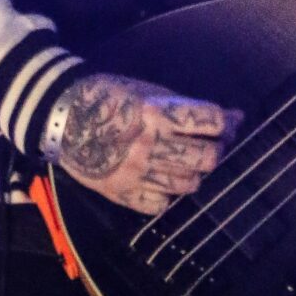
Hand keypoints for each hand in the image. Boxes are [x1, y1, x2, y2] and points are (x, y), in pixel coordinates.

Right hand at [43, 71, 240, 216]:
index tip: (227, 125)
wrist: (61, 117)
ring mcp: (136, 173)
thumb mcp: (150, 91)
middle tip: (210, 147)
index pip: (213, 122)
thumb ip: (189, 108)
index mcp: (158, 113)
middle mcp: (150, 145)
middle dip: (216, 151)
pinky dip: (167, 194)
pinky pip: (161, 204)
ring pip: (189, 184)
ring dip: (194, 174)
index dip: (228, 124)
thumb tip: (234, 118)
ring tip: (184, 163)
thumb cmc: (109, 97)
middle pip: (208, 158)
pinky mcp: (122, 193)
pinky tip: (162, 180)